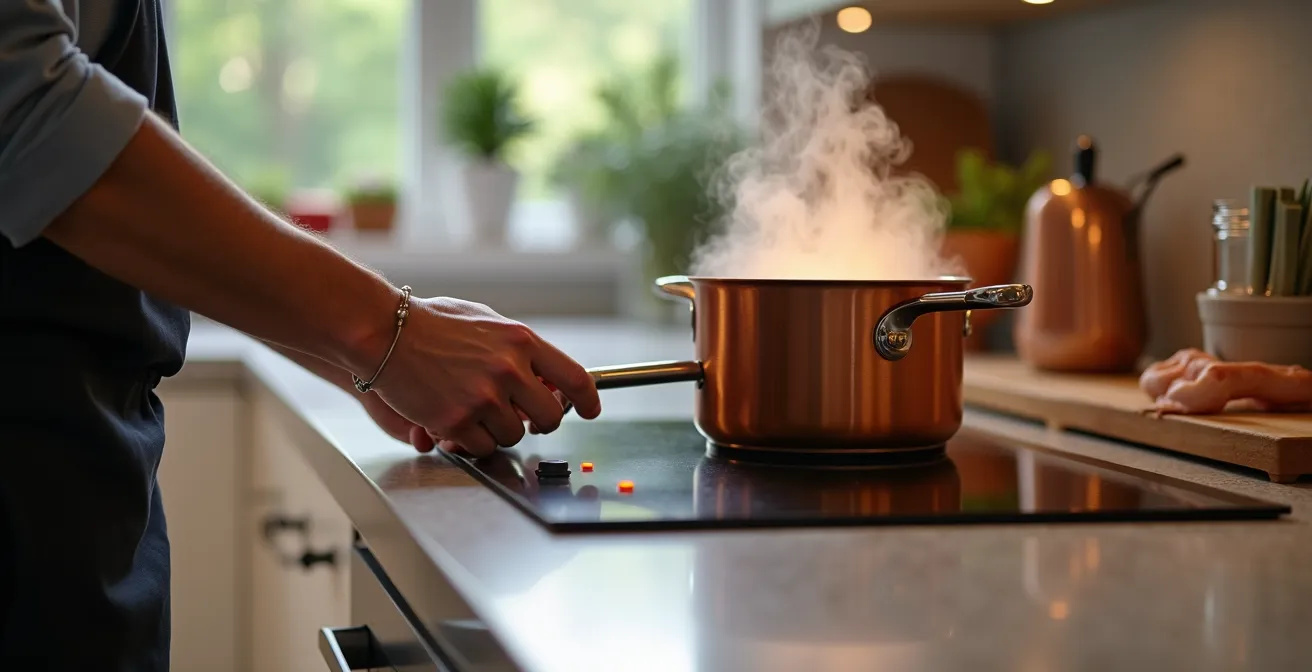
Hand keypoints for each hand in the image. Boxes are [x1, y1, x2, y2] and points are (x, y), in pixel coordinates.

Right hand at [367, 297, 600, 456]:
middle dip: (540, 423)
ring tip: (474, 408)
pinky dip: (472, 441)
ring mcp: (484, 397)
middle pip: (550, 417)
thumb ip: (518, 348)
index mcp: (521, 341)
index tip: (589, 410)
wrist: (385, 334)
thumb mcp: (485, 322)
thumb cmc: (432, 324)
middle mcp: (508, 369)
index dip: (588, 400)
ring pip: (514, 436)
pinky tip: (456, 419)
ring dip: (498, 430)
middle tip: (524, 419)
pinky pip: (482, 447)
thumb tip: (545, 375)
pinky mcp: (458, 421)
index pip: (574, 378)